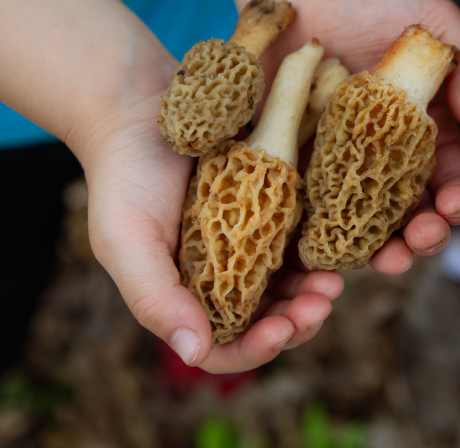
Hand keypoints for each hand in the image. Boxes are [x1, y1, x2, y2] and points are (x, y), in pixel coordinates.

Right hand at [83, 77, 343, 372]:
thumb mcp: (126, 241)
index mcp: (188, 296)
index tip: (280, 332)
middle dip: (298, 320)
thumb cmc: (124, 177)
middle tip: (321, 304)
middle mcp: (224, 276)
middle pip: (270, 318)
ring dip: (315, 290)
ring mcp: (252, 241)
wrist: (139, 104)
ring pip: (293, 283)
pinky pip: (303, 236)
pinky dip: (320, 248)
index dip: (256, 349)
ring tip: (332, 281)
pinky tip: (335, 243)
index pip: (226, 345)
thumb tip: (194, 354)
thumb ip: (155, 298)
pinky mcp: (274, 204)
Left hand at [254, 0, 459, 273]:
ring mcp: (340, 168)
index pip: (452, 179)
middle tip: (420, 240)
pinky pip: (307, 213)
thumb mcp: (435, 21)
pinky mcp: (295, 170)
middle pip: (412, 215)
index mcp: (426, 134)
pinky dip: (320, 240)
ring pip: (363, 226)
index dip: (459, 199)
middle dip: (423, 236)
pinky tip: (326, 252)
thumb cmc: (374, 0)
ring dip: (380, 251)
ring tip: (385, 261)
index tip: (455, 205)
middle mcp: (386, 160)